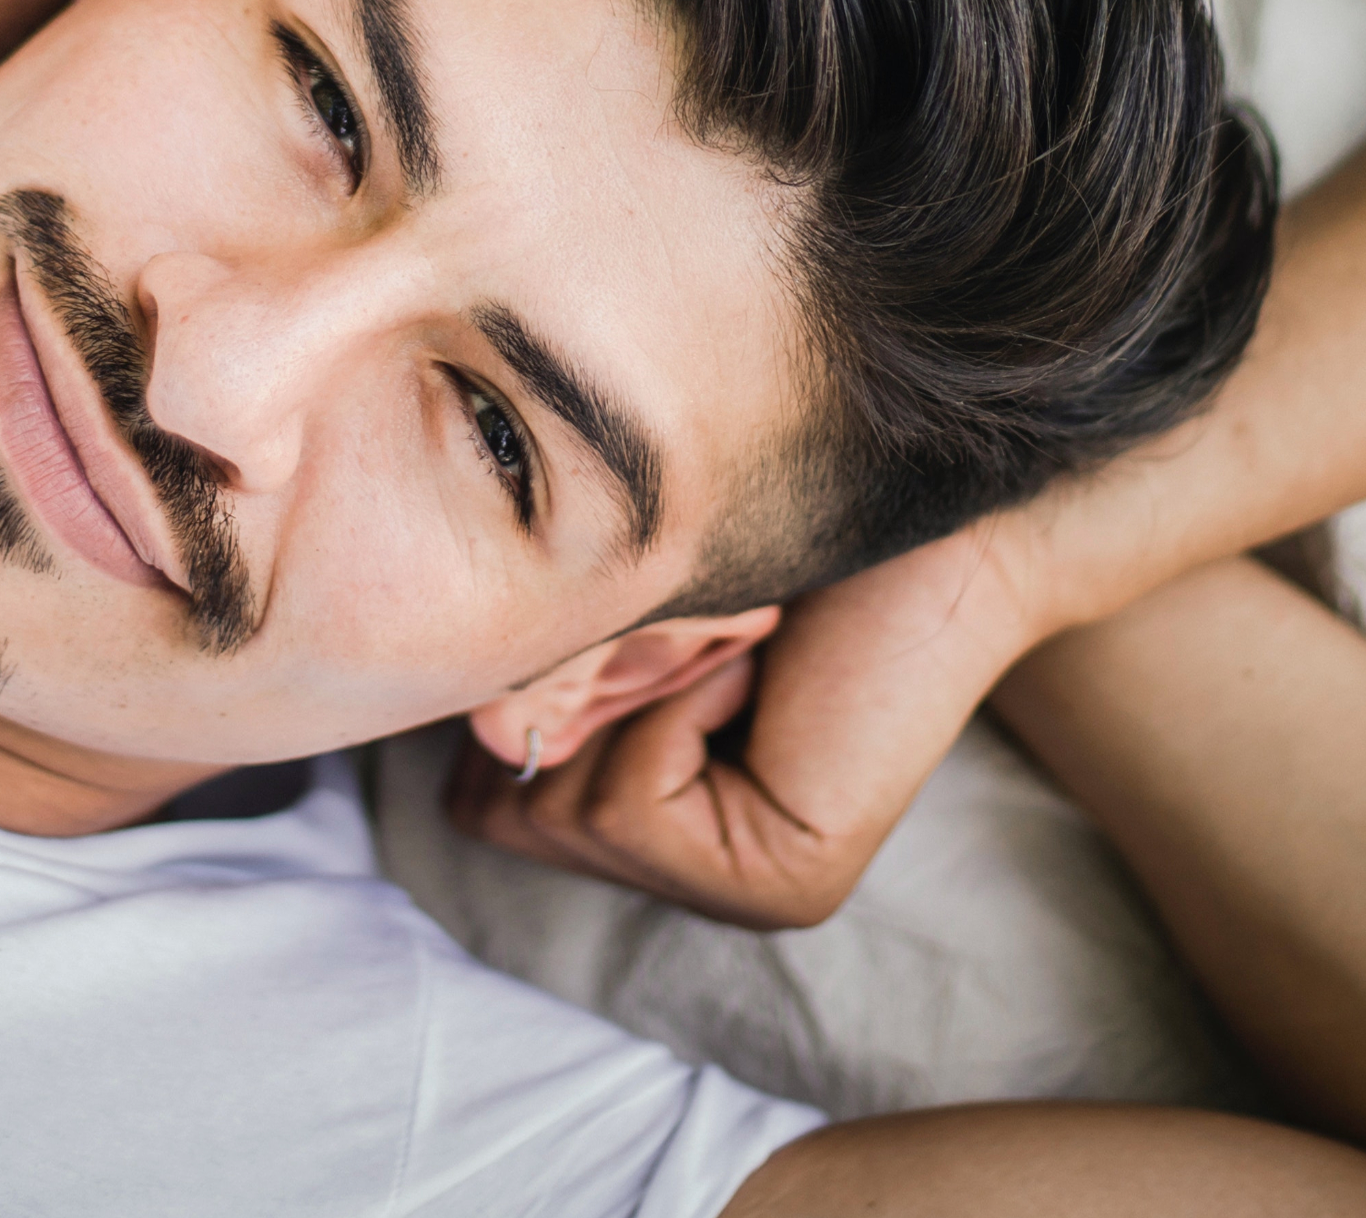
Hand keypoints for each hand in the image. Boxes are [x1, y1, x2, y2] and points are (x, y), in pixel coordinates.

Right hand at [449, 515, 1043, 928]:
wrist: (933, 519)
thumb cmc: (772, 538)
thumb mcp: (613, 616)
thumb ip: (535, 684)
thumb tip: (482, 733)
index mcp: (639, 810)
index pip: (480, 794)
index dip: (522, 688)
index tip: (623, 619)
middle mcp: (686, 873)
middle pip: (507, 809)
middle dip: (569, 688)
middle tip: (678, 628)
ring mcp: (738, 894)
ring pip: (563, 808)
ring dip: (625, 687)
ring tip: (717, 639)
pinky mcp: (785, 887)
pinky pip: (635, 805)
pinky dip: (675, 707)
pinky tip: (752, 667)